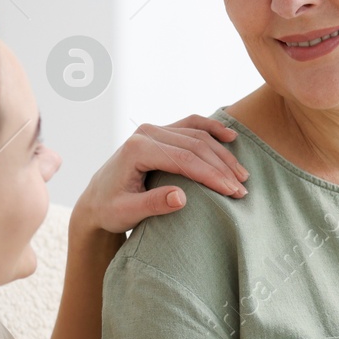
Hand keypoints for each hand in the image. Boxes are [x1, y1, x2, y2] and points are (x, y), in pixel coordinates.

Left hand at [76, 114, 247, 234]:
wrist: (95, 201)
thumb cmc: (109, 209)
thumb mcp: (127, 213)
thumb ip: (153, 204)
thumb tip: (182, 198)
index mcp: (137, 149)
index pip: (184, 159)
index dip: (211, 175)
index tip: (232, 192)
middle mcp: (146, 133)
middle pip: (195, 145)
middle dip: (222, 167)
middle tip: (242, 189)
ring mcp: (154, 130)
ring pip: (197, 135)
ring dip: (222, 153)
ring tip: (242, 175)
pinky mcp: (160, 133)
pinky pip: (191, 125)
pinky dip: (212, 129)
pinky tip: (231, 137)